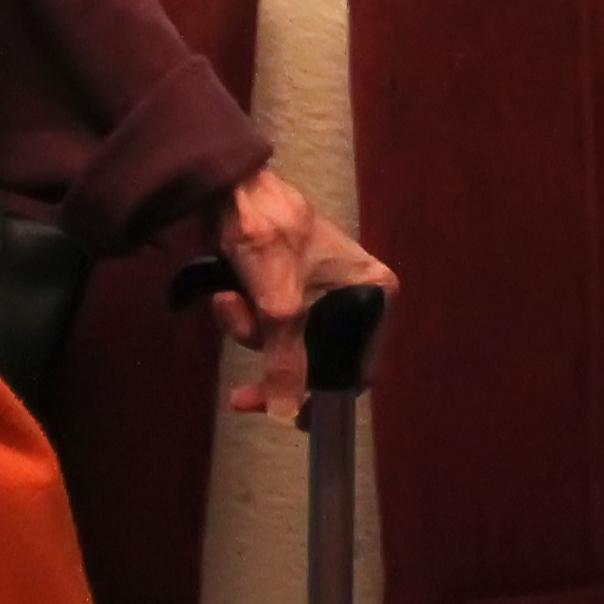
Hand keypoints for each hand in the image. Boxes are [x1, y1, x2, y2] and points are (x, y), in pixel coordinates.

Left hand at [210, 165, 396, 421]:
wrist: (227, 187)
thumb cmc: (266, 232)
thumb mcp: (278, 304)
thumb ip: (286, 361)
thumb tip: (288, 413)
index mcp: (375, 291)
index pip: (359, 367)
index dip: (323, 396)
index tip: (288, 416)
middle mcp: (359, 294)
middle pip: (320, 360)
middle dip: (273, 359)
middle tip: (242, 394)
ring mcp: (323, 292)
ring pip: (290, 345)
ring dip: (252, 334)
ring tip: (230, 301)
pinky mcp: (292, 286)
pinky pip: (274, 327)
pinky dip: (248, 319)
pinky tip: (230, 294)